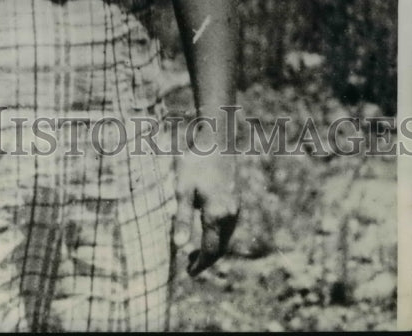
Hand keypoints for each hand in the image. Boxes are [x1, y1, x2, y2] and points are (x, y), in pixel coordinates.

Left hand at [173, 139, 240, 277]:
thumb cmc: (195, 164)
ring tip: (195, 252)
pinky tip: (206, 232)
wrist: (215, 142)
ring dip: (213, 249)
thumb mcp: (182, 190)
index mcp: (216, 215)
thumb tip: (179, 246)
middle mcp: (230, 215)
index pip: (211, 251)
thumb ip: (182, 219)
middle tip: (190, 266)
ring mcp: (235, 208)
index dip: (200, 265)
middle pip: (220, 248)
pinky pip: (229, 228)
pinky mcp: (235, 201)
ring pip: (226, 239)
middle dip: (206, 260)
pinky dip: (218, 237)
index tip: (189, 272)